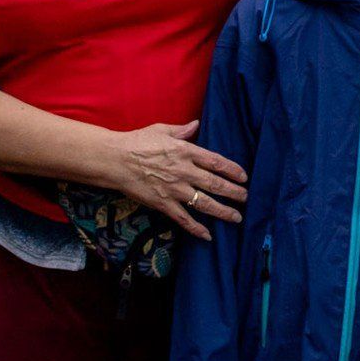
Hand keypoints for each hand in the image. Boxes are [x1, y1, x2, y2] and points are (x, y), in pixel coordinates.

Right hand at [101, 121, 246, 241]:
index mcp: (185, 152)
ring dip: (223, 211)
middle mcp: (184, 171)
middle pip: (215, 184)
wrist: (113, 160)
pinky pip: (183, 218)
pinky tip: (207, 236)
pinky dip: (196, 228)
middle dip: (234, 192)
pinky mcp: (163, 204)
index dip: (232, 170)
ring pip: (204, 203)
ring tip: (237, 217)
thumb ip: (182, 131)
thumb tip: (196, 124)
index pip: (216, 162)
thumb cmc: (136, 142)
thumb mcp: (161, 130)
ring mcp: (174, 189)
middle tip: (246, 198)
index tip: (244, 177)